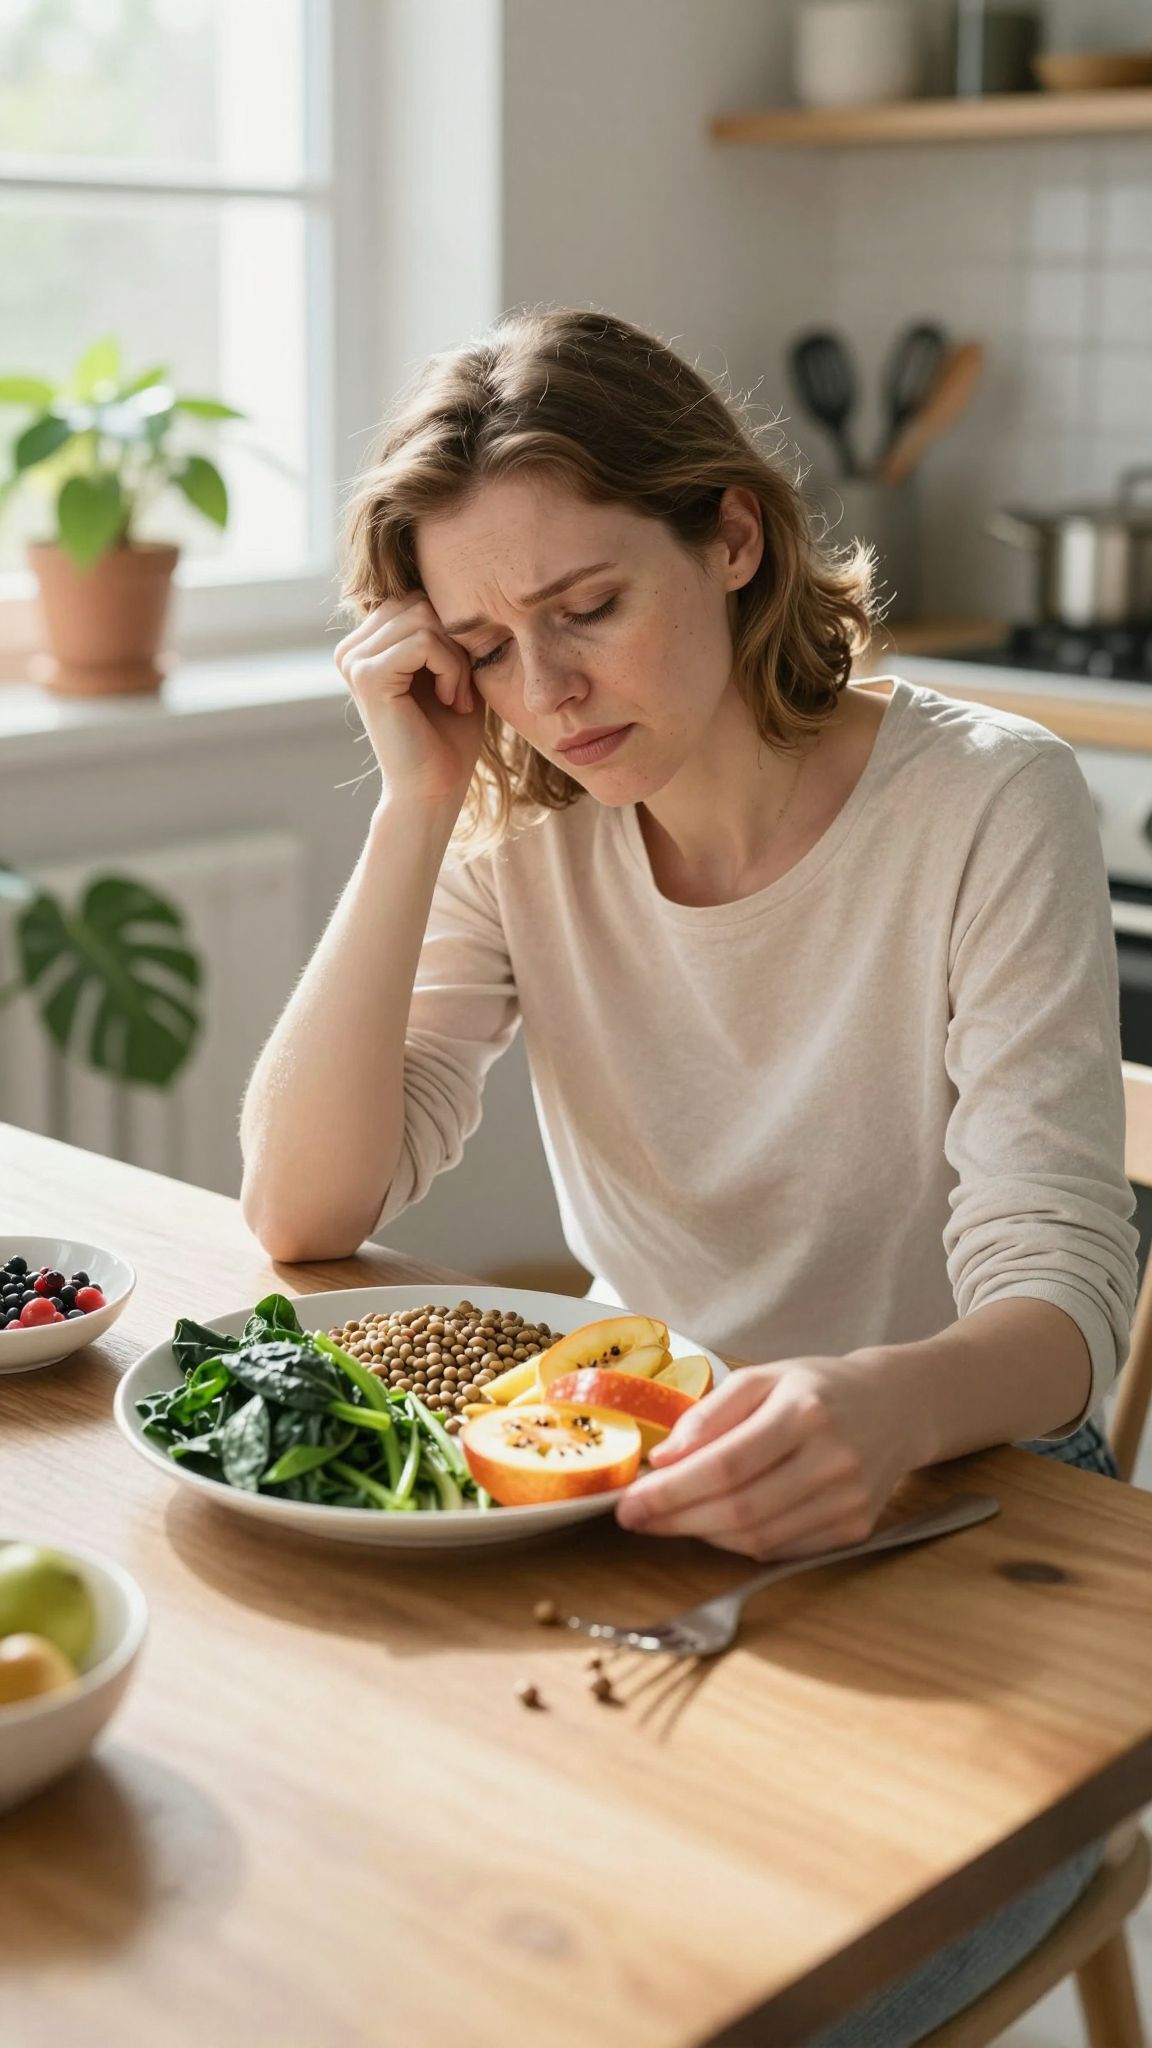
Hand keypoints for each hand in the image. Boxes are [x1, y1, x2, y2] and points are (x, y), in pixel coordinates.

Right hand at [334, 592, 485, 811]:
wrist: (434, 791)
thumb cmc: (449, 735)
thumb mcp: (451, 668)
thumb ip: (443, 627)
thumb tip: (458, 577)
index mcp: (366, 643)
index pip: (417, 598)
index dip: (451, 631)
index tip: (460, 679)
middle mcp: (352, 647)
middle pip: (420, 601)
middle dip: (454, 642)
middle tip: (461, 689)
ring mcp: (354, 659)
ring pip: (424, 618)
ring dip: (456, 659)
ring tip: (455, 696)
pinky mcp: (366, 674)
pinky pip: (424, 641)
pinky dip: (450, 669)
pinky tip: (450, 700)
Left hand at [615, 1353, 923, 1560]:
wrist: (897, 1406)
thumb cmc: (819, 1388)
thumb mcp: (763, 1378)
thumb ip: (709, 1414)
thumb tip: (663, 1460)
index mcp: (806, 1411)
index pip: (726, 1465)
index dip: (672, 1491)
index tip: (628, 1503)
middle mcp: (833, 1460)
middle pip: (740, 1509)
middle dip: (676, 1519)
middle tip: (634, 1518)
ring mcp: (849, 1500)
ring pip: (758, 1538)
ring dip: (703, 1534)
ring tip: (670, 1519)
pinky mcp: (855, 1528)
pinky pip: (782, 1549)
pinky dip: (739, 1543)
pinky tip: (716, 1525)